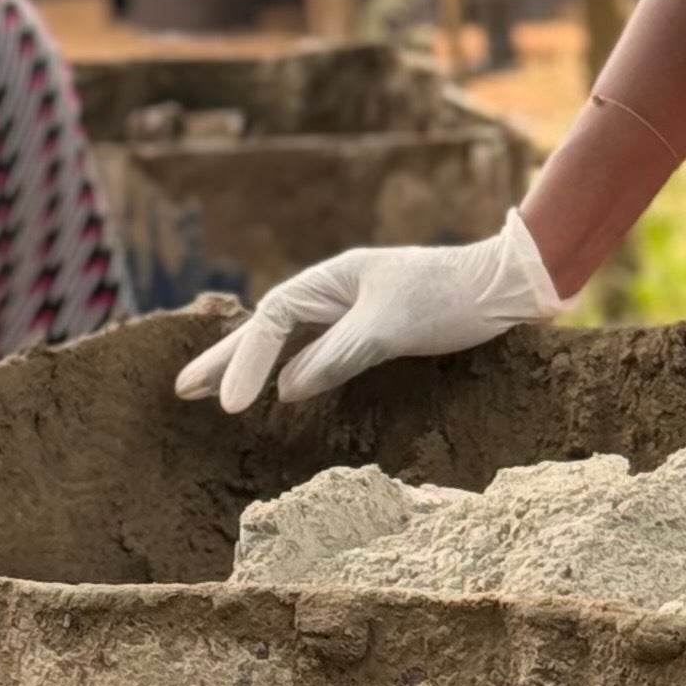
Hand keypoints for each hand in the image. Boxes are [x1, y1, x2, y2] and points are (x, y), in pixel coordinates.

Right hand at [174, 209, 561, 413]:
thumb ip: (336, 357)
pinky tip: (279, 390)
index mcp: (332, 279)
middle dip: (225, 358)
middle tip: (180, 390)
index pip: (272, 321)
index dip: (244, 363)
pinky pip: (318, 354)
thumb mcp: (389, 328)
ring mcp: (353, 312)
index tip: (229, 406)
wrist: (505, 289)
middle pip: (268, 327)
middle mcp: (335, 292)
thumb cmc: (450, 299)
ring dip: (252, 367)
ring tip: (211, 393)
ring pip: (290, 343)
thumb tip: (287, 390)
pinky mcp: (374, 333)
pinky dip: (291, 372)